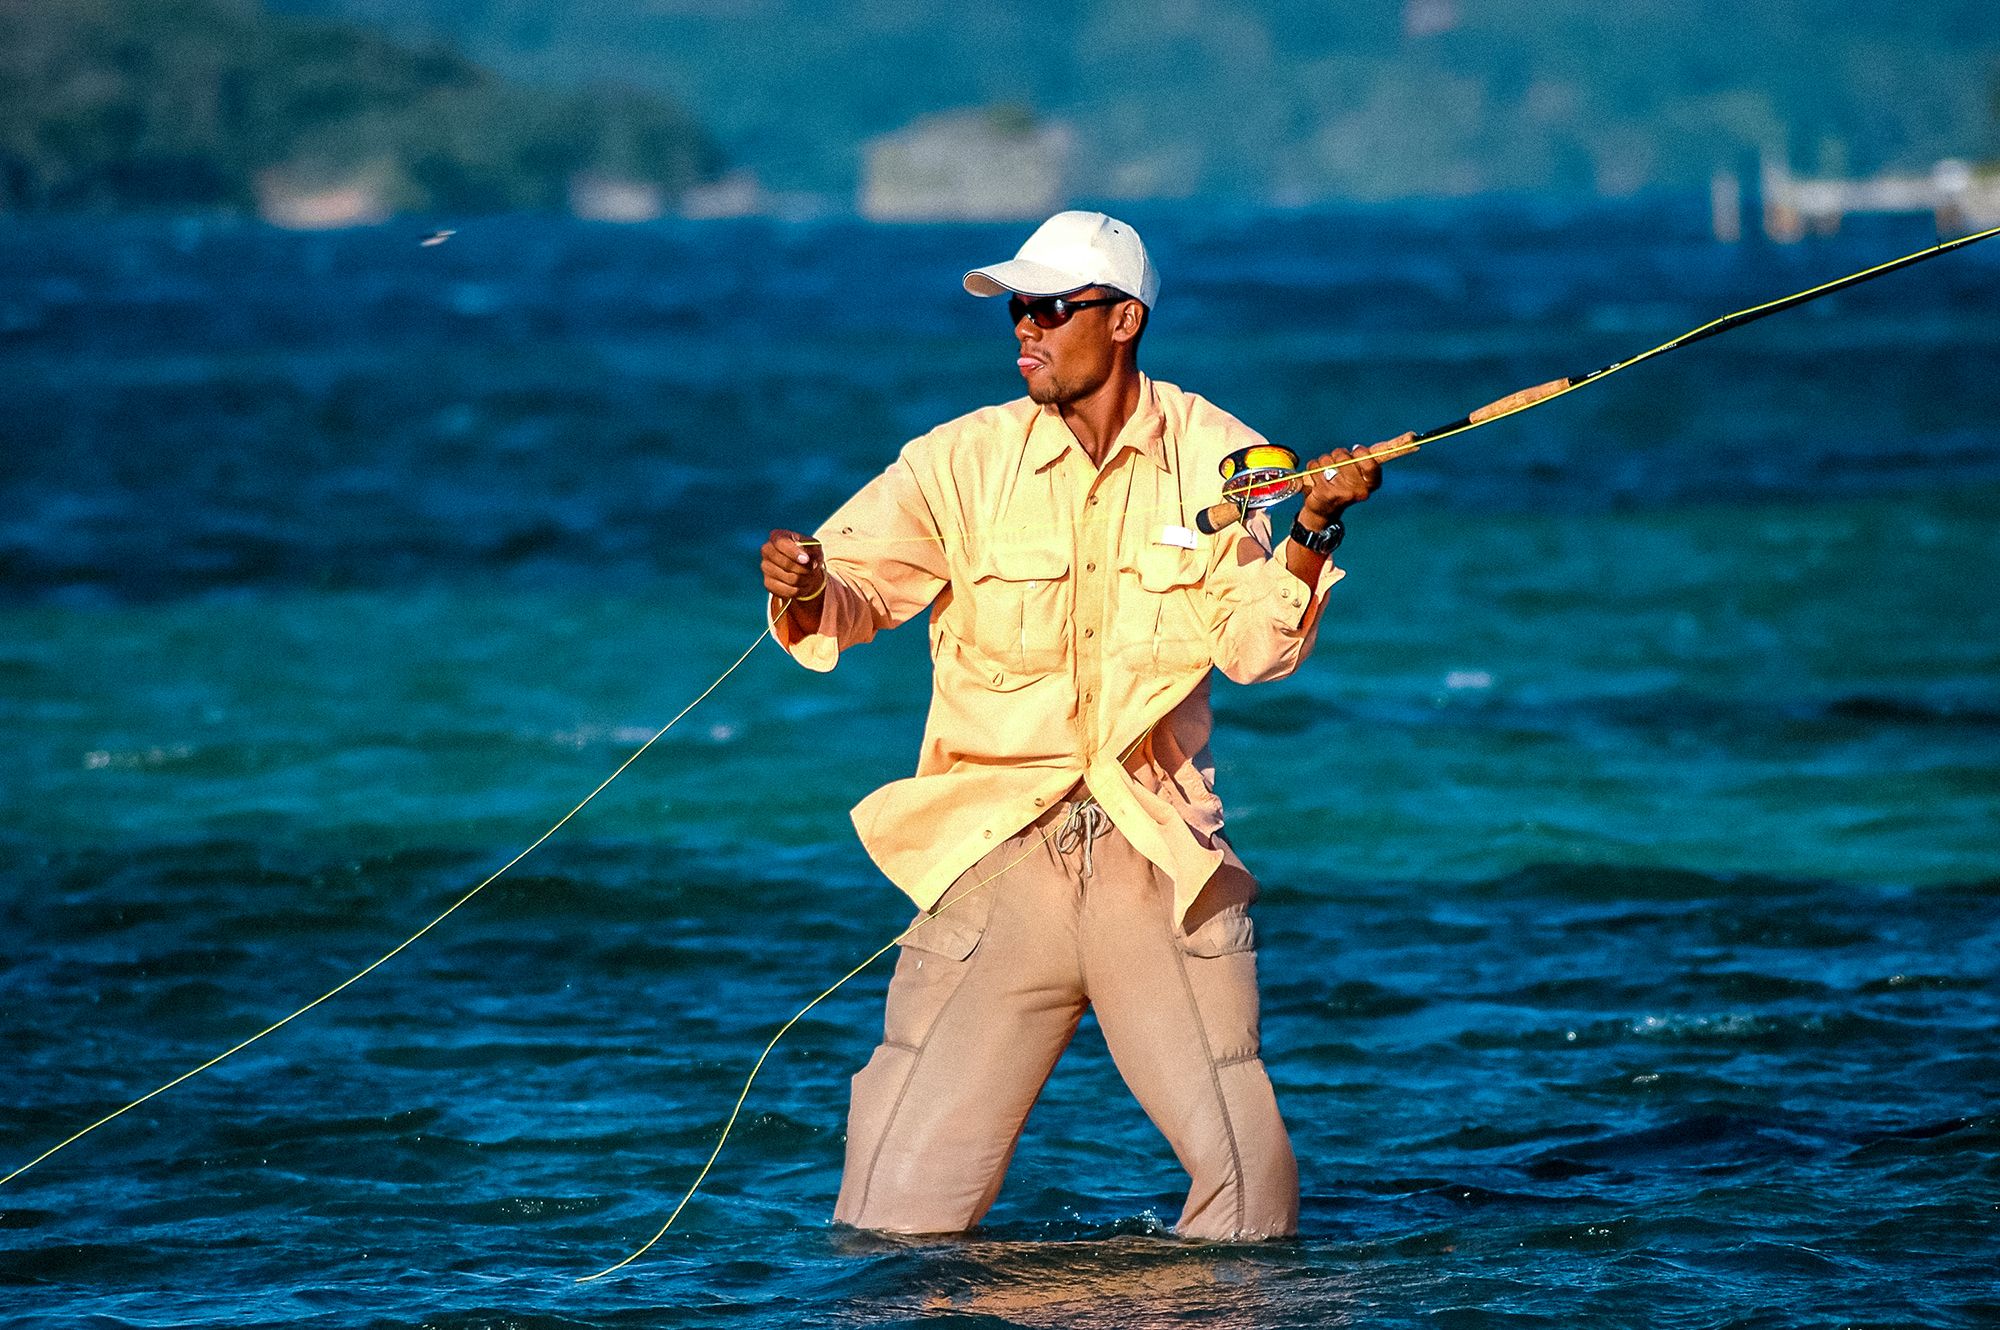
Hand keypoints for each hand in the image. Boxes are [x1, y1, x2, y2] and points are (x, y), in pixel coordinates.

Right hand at [760, 529, 824, 602]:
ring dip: (805, 580)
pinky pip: (788, 591)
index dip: (794, 552)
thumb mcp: (815, 547)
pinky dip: (800, 590)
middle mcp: (767, 550)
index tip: (806, 559)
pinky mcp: (767, 583)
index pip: (781, 543)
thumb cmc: (808, 553)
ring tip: (810, 577)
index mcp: (777, 536)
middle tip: (813, 570)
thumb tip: (809, 562)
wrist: (802, 568)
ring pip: (790, 579)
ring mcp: (765, 567)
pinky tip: (803, 585)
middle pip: (786, 563)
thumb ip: (814, 550)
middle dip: (804, 569)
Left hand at [1297, 432, 1411, 525]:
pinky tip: (1316, 479)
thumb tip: (1410, 437)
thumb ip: (1372, 456)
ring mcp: (1341, 493)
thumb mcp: (1360, 470)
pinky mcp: (1324, 494)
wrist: (1324, 510)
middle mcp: (1359, 491)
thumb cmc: (1343, 483)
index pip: (1371, 464)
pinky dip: (1312, 468)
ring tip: (1326, 473)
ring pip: (1328, 460)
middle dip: (1339, 454)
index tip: (1356, 449)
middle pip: (1345, 457)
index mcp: (1371, 484)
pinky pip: (1315, 467)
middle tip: (1338, 464)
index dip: (1361, 453)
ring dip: (1324, 461)